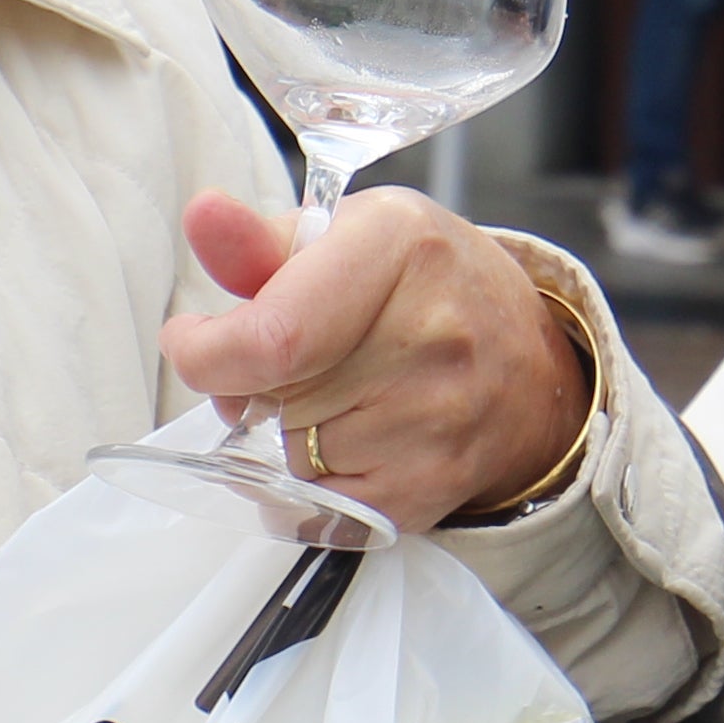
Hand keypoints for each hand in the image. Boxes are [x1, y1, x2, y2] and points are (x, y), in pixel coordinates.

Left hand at [162, 189, 592, 530]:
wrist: (531, 368)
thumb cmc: (425, 289)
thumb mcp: (351, 236)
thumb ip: (260, 242)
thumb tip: (202, 217)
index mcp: (400, 247)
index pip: (273, 335)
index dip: (207, 351)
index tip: (192, 338)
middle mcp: (429, 333)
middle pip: (273, 394)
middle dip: (250, 384)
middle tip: (285, 362)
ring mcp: (435, 420)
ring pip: (290, 451)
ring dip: (287, 430)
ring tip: (337, 393)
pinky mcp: (429, 487)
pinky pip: (316, 505)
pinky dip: (309, 482)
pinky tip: (346, 439)